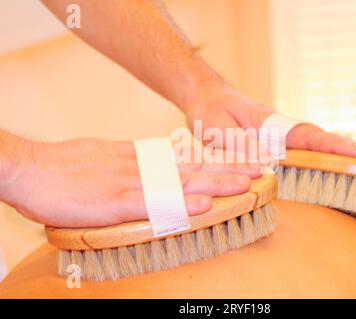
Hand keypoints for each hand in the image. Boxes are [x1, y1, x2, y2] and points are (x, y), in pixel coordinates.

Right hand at [0, 137, 260, 227]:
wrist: (30, 168)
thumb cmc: (63, 168)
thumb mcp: (103, 159)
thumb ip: (129, 165)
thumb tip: (148, 169)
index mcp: (137, 157)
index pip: (184, 157)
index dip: (213, 160)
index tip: (238, 161)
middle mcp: (140, 166)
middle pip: (192, 166)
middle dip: (227, 168)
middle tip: (258, 169)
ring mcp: (129, 183)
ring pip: (182, 181)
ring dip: (216, 182)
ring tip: (246, 183)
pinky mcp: (115, 201)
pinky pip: (155, 202)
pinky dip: (182, 202)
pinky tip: (204, 204)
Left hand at [185, 84, 355, 163]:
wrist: (204, 97)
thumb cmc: (210, 111)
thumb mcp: (217, 130)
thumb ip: (240, 147)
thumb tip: (267, 168)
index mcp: (270, 124)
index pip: (308, 136)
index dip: (336, 147)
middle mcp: (280, 130)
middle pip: (320, 141)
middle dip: (351, 153)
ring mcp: (278, 137)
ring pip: (314, 148)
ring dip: (340, 159)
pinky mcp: (273, 144)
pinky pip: (299, 154)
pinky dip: (320, 161)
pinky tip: (332, 171)